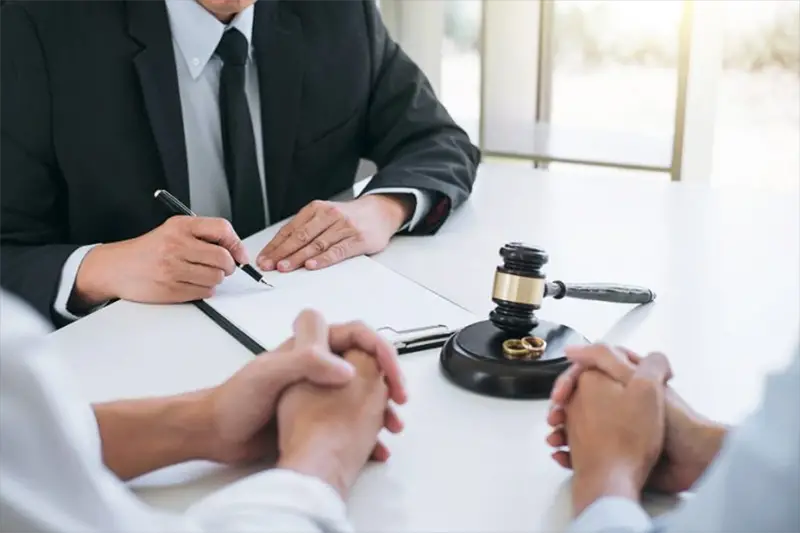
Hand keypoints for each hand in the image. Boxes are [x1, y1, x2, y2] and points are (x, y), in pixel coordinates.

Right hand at [73, 216, 248, 306]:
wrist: (115, 268)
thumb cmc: (147, 251)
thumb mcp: (172, 231)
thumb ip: (201, 235)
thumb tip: (234, 250)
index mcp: (180, 226)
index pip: (222, 229)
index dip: (236, 244)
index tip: (239, 254)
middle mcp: (176, 245)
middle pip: (223, 258)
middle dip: (228, 266)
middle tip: (223, 267)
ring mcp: (173, 268)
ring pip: (216, 277)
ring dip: (215, 279)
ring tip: (202, 274)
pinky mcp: (171, 289)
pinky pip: (204, 292)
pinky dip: (204, 290)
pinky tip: (192, 283)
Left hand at [199, 310, 404, 465]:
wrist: (217, 435)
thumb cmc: (235, 400)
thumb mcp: (270, 374)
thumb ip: (306, 363)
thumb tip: (347, 369)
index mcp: (312, 347)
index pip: (358, 336)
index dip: (380, 350)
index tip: (390, 373)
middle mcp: (320, 365)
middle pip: (368, 363)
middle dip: (390, 378)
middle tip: (400, 398)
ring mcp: (322, 392)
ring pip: (365, 393)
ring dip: (384, 406)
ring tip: (393, 425)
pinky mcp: (319, 418)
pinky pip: (353, 421)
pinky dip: (369, 432)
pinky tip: (375, 446)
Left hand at [256, 195, 412, 272]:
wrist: (380, 211)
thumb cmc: (350, 217)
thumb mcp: (326, 215)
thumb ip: (307, 228)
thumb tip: (281, 249)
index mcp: (317, 209)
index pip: (291, 228)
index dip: (275, 244)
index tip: (264, 257)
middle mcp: (329, 215)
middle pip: (301, 236)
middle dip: (282, 252)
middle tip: (269, 265)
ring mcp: (344, 227)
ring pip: (316, 244)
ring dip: (298, 258)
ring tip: (284, 267)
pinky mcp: (357, 239)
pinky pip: (337, 250)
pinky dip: (323, 259)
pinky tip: (311, 266)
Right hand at [563, 354, 670, 513]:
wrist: (694, 461)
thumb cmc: (673, 420)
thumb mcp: (637, 380)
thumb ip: (607, 358)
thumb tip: (573, 348)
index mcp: (626, 379)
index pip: (586, 372)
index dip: (569, 382)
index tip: (560, 396)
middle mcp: (620, 401)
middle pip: (579, 399)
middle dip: (561, 409)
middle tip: (554, 420)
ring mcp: (619, 427)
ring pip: (579, 426)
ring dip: (562, 432)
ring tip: (555, 441)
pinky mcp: (619, 451)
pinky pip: (587, 450)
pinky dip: (571, 453)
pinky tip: (563, 456)